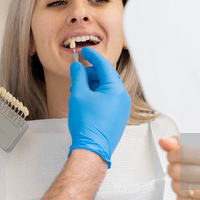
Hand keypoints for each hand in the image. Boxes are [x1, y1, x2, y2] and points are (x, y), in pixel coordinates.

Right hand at [68, 47, 130, 167]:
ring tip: (78, 91)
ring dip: (92, 86)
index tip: (84, 51)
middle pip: (106, 77)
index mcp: (116, 89)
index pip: (104, 65)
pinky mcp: (118, 116)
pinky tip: (85, 100)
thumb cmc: (87, 125)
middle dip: (90, 74)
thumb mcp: (78, 94)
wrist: (92, 148)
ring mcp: (122, 108)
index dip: (92, 56)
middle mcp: (122, 97)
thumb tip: (77, 67)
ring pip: (106, 89)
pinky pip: (108, 99)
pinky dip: (97, 95)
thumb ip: (78, 76)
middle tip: (77, 75)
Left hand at [160, 137, 199, 199]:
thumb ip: (179, 146)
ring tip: (181, 183)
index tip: (171, 157)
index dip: (172, 154)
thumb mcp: (199, 157)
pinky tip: (188, 195)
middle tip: (174, 171)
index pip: (186, 152)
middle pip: (179, 170)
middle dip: (172, 170)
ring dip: (175, 184)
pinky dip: (180, 197)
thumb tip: (163, 141)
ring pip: (179, 187)